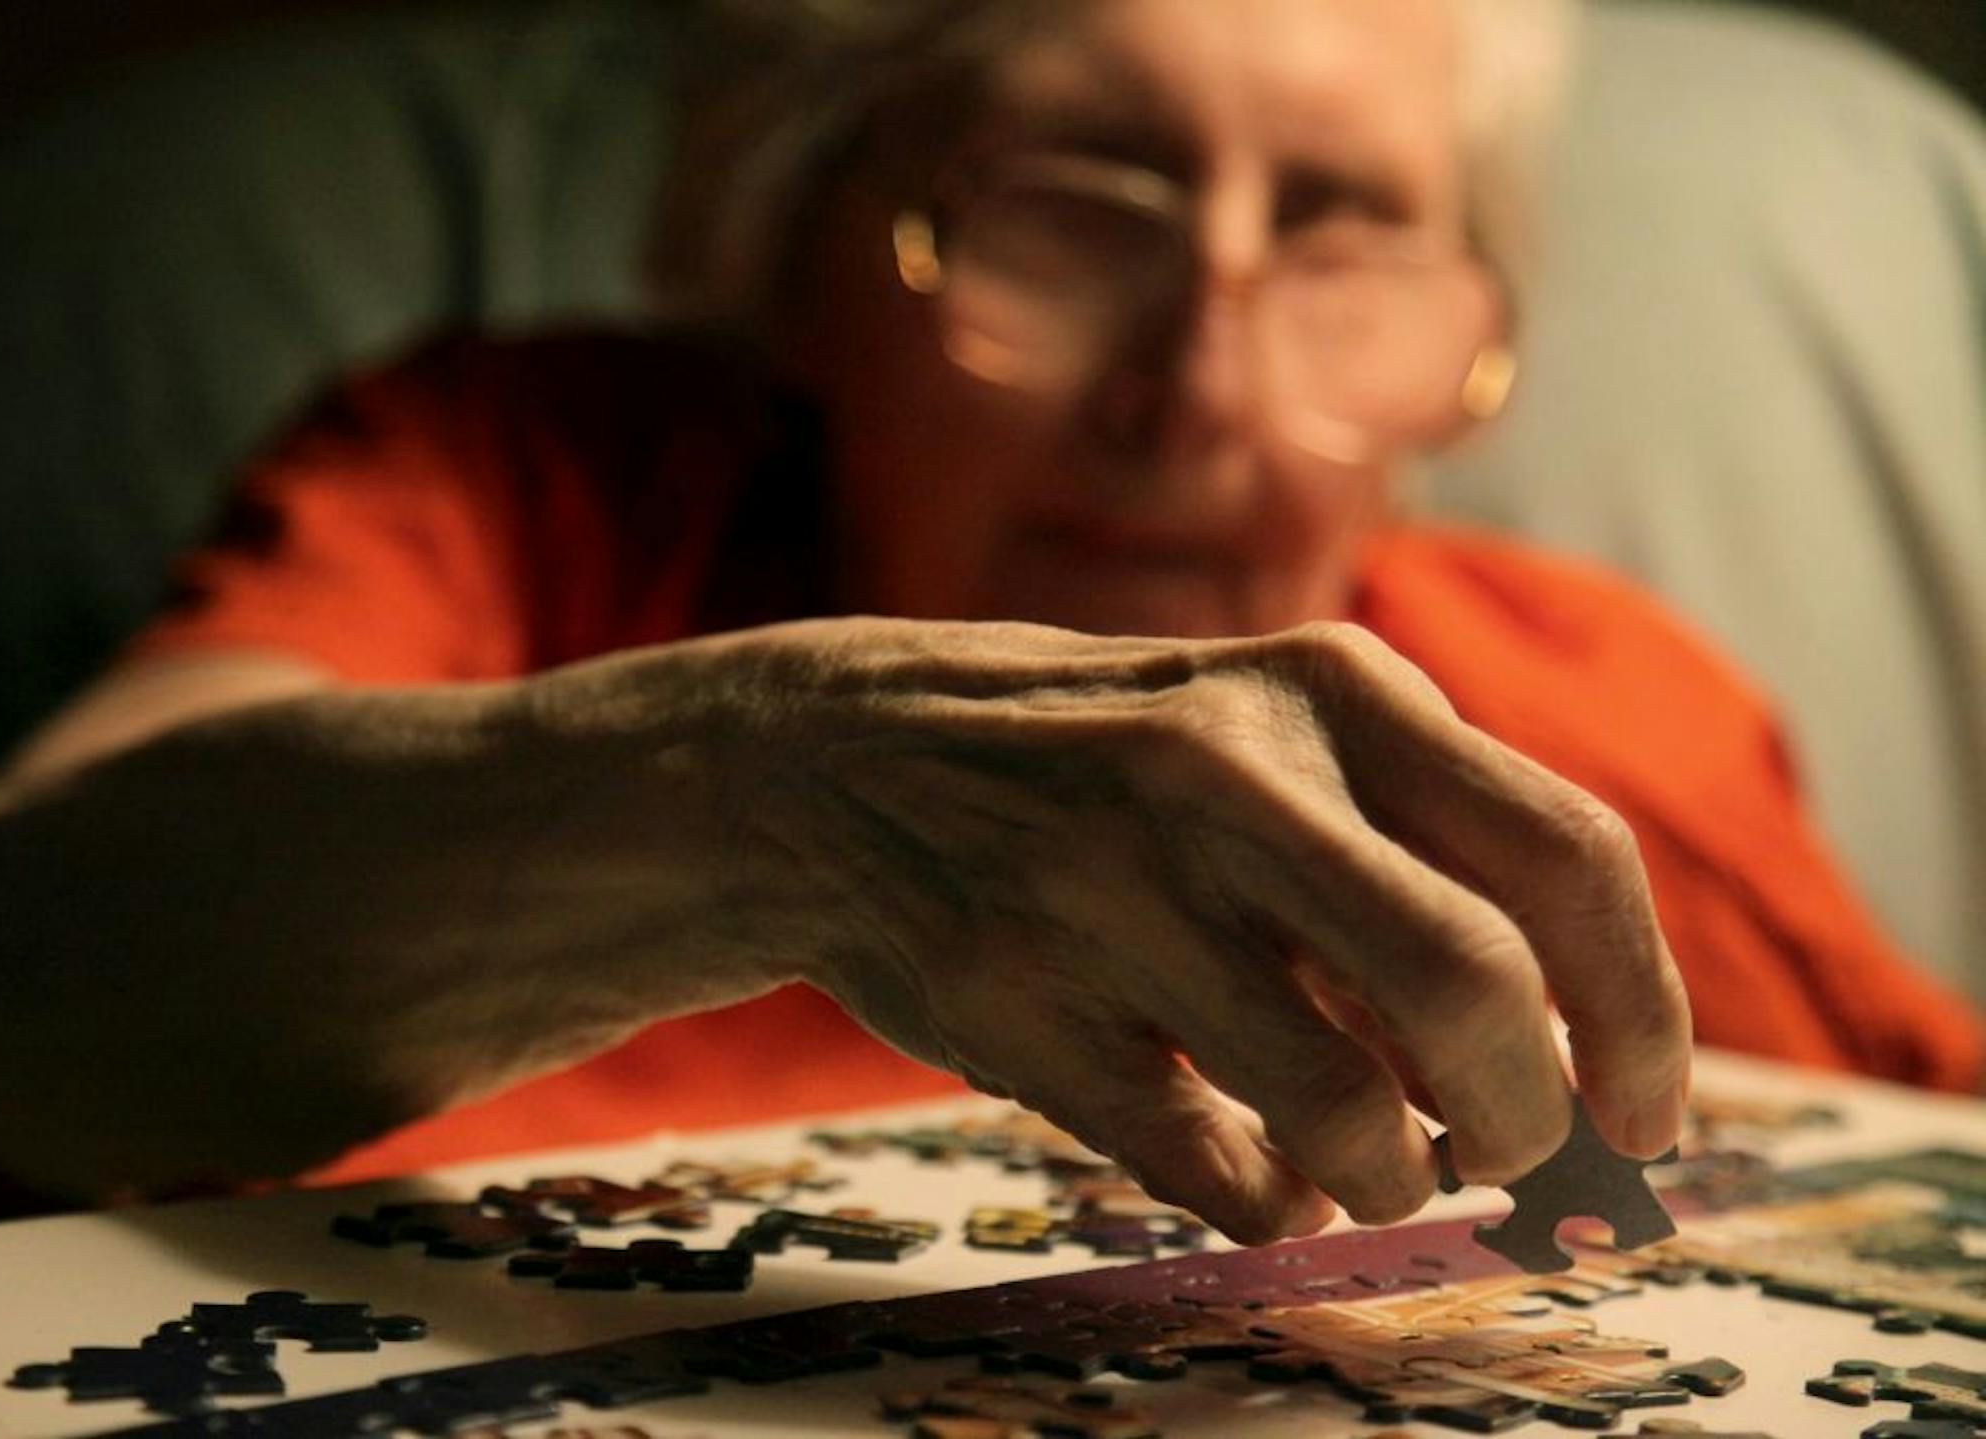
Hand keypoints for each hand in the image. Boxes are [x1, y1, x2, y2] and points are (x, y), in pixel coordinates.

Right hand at [721, 616, 1691, 1242]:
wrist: (846, 760)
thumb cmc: (1109, 762)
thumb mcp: (1271, 731)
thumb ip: (1421, 850)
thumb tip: (1581, 1062)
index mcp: (1328, 688)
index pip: (1566, 855)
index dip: (1643, 1016)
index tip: (1645, 1113)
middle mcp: (1224, 774)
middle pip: (1472, 987)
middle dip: (1527, 1118)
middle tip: (1511, 1158)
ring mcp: (1107, 888)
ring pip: (1342, 1107)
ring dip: (1389, 1176)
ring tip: (1368, 1166)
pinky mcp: (1016, 1000)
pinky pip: (1209, 1165)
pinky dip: (1269, 1201)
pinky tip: (1261, 1175)